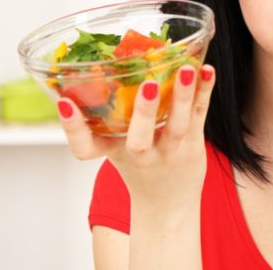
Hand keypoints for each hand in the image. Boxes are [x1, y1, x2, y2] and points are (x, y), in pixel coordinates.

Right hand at [55, 64, 215, 207]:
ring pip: (178, 124)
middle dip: (143, 111)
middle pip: (139, 139)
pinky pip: (199, 115)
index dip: (72, 127)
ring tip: (185, 70)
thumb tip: (96, 67)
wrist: (167, 205)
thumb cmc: (137, 166)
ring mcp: (170, 151)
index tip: (64, 102)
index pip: (84, 146)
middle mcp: (140, 155)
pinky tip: (208, 70)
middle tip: (147, 85)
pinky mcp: (193, 144)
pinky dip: (204, 91)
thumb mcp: (113, 147)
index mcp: (112, 152)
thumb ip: (105, 116)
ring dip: (182, 96)